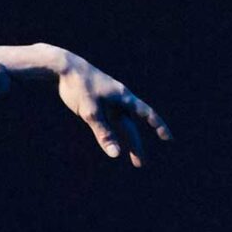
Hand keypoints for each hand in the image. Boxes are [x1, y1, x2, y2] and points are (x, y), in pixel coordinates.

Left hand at [0, 48, 170, 164]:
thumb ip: (103, 133)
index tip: (168, 138)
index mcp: (123, 98)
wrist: (63, 67)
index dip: (158, 125)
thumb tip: (115, 154)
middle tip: (141, 164)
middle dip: (136, 145)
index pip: (146, 113)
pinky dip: (112, 132)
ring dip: (124, 141)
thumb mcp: (90, 113)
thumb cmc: (78, 87)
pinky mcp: (98, 101)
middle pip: (131, 126)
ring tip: (130, 158)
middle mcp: (119, 99)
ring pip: (121, 124)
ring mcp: (109, 100)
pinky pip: (110, 120)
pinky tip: (112, 140)